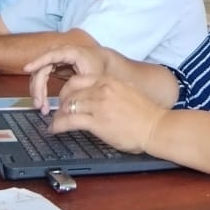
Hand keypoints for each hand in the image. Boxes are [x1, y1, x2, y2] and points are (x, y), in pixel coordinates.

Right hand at [25, 45, 110, 112]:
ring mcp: (56, 59)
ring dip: (38, 91)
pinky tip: (44, 103)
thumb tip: (65, 97)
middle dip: (38, 87)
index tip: (26, 68)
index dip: (38, 61)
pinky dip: (41, 91)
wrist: (103, 61)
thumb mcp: (94, 76)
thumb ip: (81, 84)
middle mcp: (60, 54)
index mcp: (71, 52)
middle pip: (42, 68)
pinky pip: (43, 78)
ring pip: (39, 74)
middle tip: (39, 104)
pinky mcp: (54, 66)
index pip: (51, 55)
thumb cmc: (99, 67)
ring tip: (41, 108)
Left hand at [51, 74, 165, 154]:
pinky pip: (70, 121)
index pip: (78, 80)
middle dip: (60, 104)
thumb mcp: (128, 91)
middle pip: (70, 93)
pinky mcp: (97, 122)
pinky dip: (58, 125)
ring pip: (68, 106)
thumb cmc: (146, 113)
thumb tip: (100, 93)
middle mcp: (102, 90)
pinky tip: (55, 130)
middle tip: (58, 112)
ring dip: (58, 116)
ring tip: (55, 123)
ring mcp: (99, 106)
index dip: (66, 90)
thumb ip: (112, 89)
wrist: (155, 127)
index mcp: (109, 81)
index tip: (64, 98)